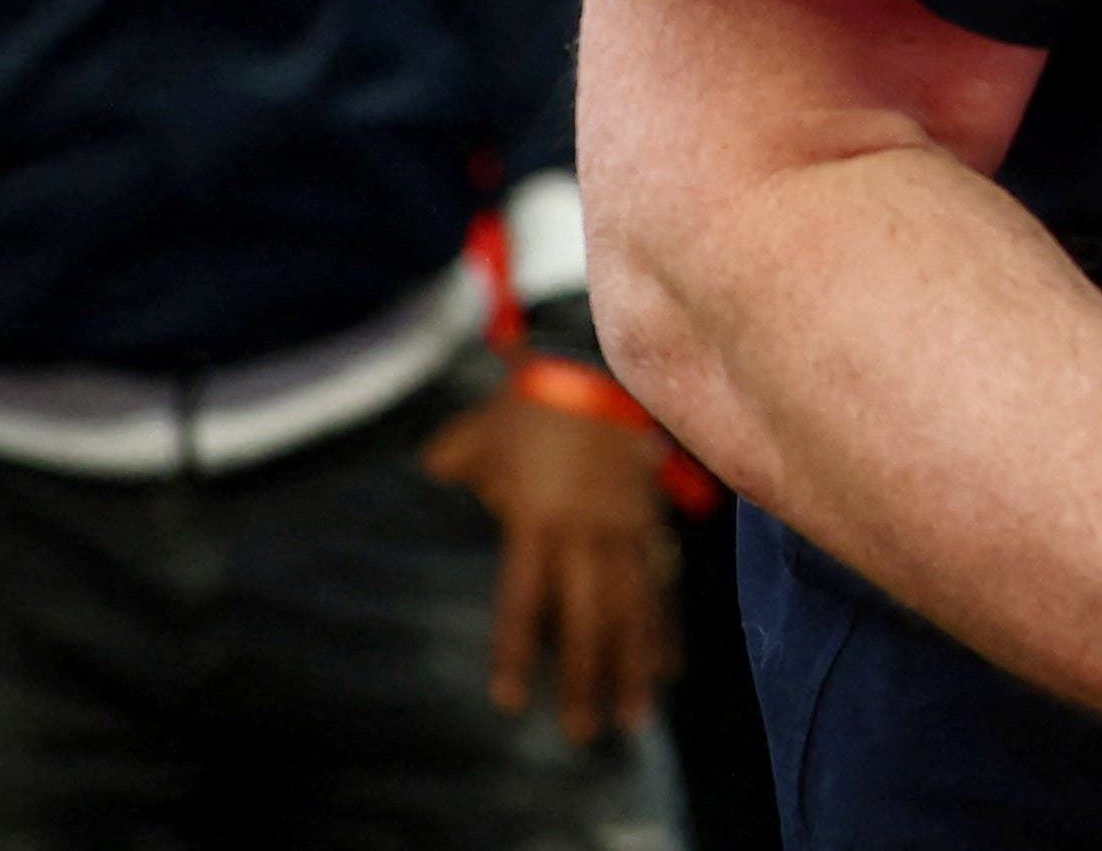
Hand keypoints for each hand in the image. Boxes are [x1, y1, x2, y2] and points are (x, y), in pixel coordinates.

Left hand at [422, 388, 675, 743]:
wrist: (600, 368)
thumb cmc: (530, 403)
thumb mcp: (478, 433)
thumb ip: (455, 460)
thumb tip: (433, 469)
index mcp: (538, 522)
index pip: (524, 604)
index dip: (517, 654)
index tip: (510, 701)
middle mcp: (586, 534)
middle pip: (588, 620)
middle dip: (586, 679)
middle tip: (583, 731)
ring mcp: (626, 529)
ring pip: (633, 610)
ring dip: (635, 666)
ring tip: (635, 716)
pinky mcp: (651, 520)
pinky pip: (660, 583)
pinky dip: (664, 626)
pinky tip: (668, 665)